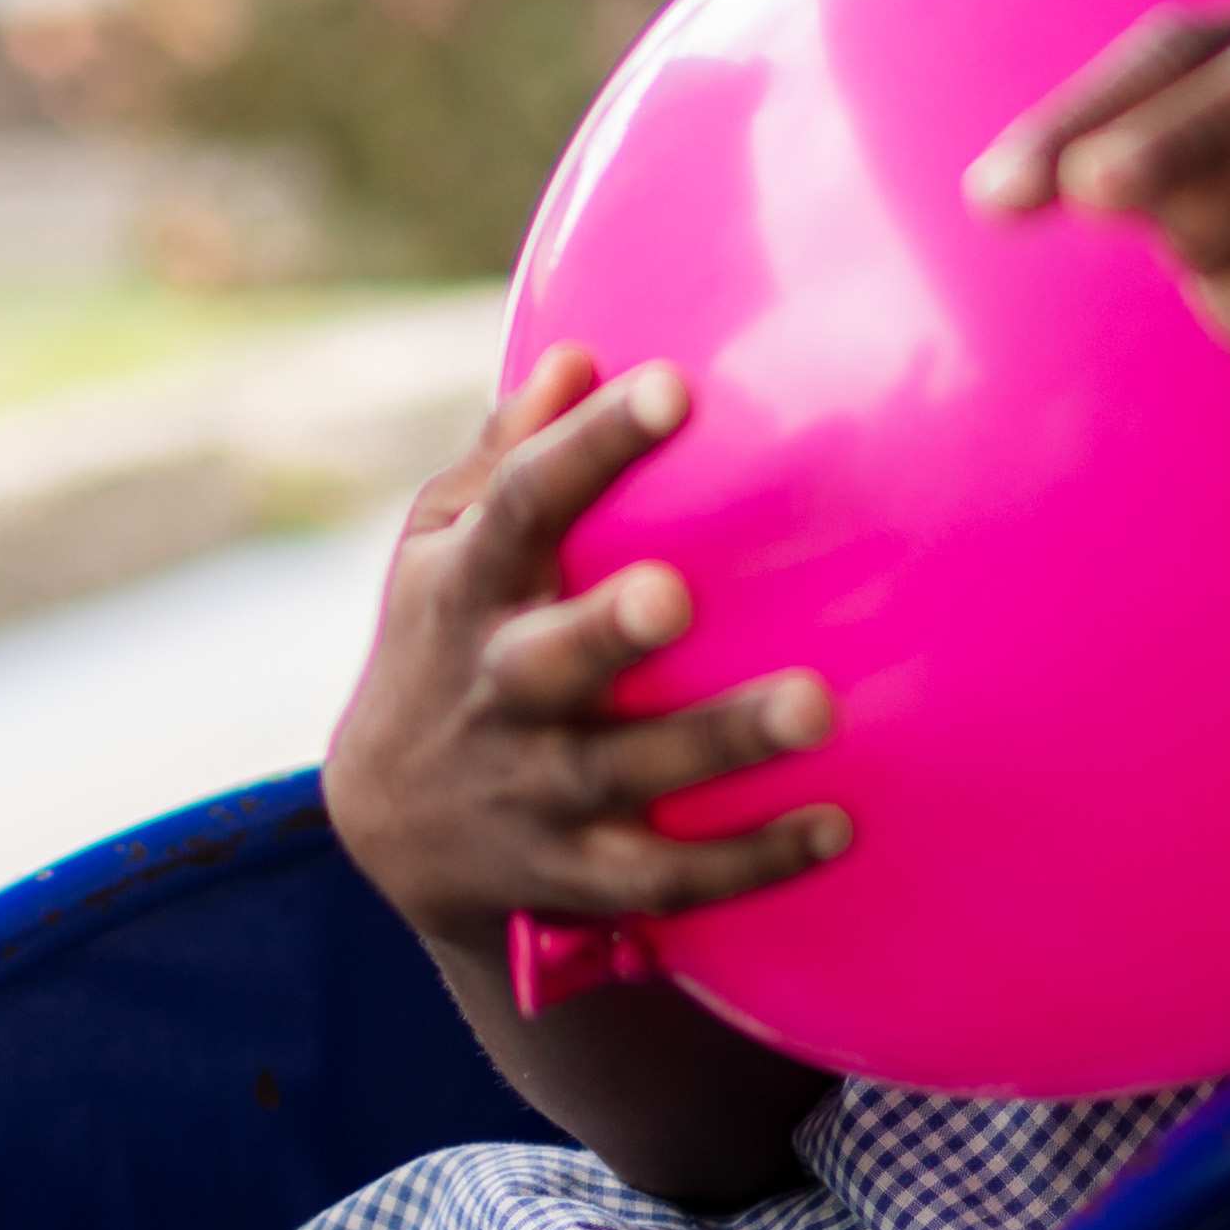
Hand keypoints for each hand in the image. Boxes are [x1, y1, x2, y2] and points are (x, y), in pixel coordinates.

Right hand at [323, 349, 852, 957]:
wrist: (391, 825)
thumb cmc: (448, 638)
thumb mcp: (442, 544)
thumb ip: (507, 456)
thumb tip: (578, 354)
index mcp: (467, 586)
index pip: (522, 502)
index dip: (591, 445)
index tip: (671, 384)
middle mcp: (497, 687)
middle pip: (552, 661)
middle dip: (610, 630)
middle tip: (679, 595)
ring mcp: (533, 787)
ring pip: (624, 773)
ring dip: (719, 744)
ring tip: (816, 706)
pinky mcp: (573, 871)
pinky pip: (664, 876)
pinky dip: (750, 860)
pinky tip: (837, 824)